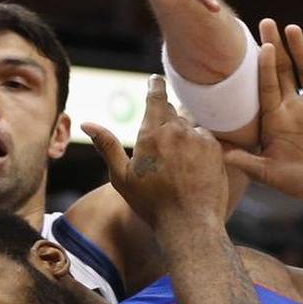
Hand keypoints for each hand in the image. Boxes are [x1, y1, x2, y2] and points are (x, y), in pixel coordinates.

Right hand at [82, 75, 226, 230]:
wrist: (190, 224)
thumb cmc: (152, 205)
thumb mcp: (122, 178)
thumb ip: (107, 146)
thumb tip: (87, 123)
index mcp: (151, 133)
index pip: (155, 97)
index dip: (155, 85)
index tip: (155, 79)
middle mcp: (176, 130)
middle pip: (171, 112)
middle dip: (165, 120)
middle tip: (161, 143)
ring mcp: (199, 139)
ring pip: (188, 127)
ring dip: (182, 136)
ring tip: (177, 163)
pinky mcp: (216, 150)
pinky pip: (204, 139)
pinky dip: (198, 147)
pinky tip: (192, 168)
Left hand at [223, 20, 302, 201]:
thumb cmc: (298, 183)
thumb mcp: (270, 174)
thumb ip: (247, 162)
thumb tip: (219, 154)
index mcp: (275, 118)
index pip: (266, 87)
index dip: (263, 68)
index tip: (259, 47)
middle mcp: (293, 107)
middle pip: (282, 71)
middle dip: (275, 47)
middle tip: (266, 22)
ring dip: (302, 50)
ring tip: (292, 28)